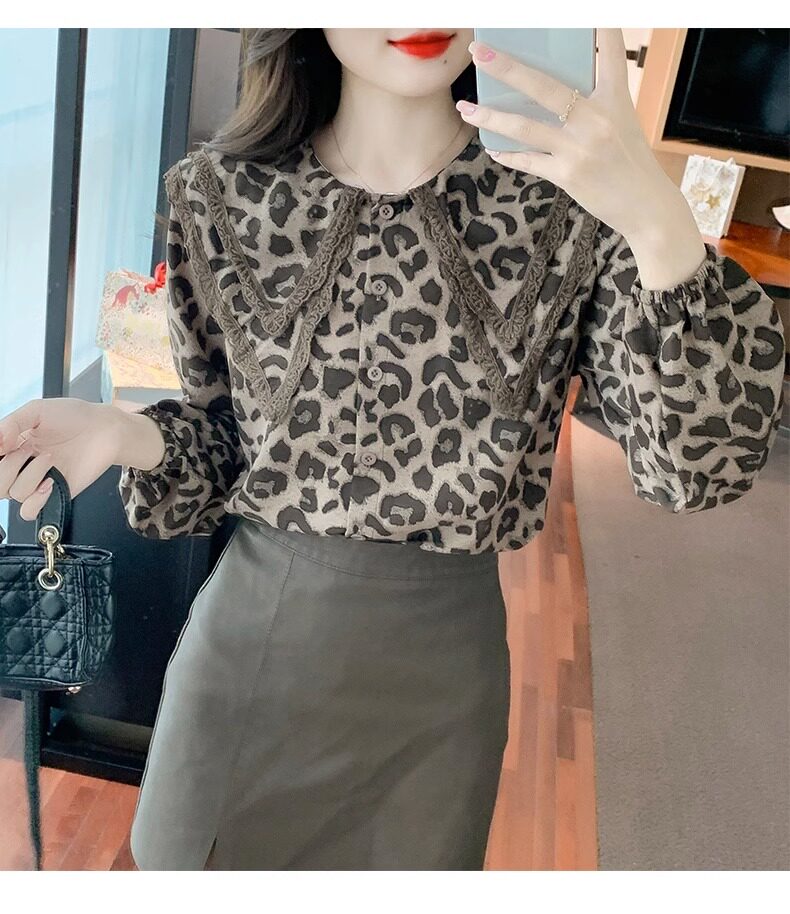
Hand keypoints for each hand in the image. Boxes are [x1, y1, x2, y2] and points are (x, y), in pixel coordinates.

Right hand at [0, 398, 125, 520]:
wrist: (105, 429)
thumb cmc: (73, 417)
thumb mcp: (36, 411)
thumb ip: (11, 424)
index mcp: (10, 446)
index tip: (7, 447)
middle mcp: (20, 466)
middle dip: (8, 466)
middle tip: (27, 448)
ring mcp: (36, 481)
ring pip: (13, 494)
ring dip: (30, 474)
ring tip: (50, 456)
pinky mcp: (54, 494)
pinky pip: (30, 511)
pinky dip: (36, 499)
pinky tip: (50, 482)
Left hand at [458, 29, 689, 245]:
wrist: (646, 206)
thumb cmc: (631, 162)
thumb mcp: (622, 122)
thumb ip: (593, 103)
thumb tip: (553, 92)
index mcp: (615, 99)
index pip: (609, 52)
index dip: (600, 27)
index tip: (588, 10)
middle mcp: (595, 119)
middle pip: (543, 86)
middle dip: (507, 67)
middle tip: (479, 52)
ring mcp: (578, 148)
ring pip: (524, 127)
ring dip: (490, 116)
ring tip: (466, 107)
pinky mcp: (567, 174)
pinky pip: (528, 160)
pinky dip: (507, 154)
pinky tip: (492, 147)